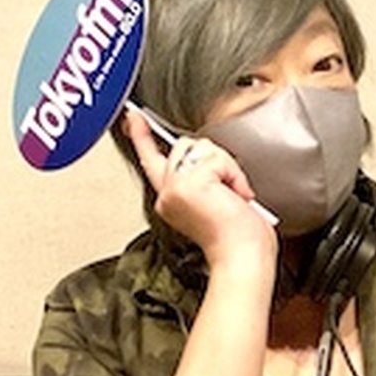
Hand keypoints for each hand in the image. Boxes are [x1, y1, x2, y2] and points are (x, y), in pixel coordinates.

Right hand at [125, 109, 276, 269]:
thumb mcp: (215, 200)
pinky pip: (217, 159)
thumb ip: (202, 177)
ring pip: (202, 147)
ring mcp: (174, 188)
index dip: (141, 135)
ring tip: (234, 196)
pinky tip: (235, 196)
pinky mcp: (187, 184)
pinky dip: (234, 175)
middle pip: (187, 144)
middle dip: (217, 159)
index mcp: (171, 198)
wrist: (242, 258)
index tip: (133, 117)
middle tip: (231, 191)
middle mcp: (167, 193)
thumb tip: (208, 156)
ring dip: (228, 167)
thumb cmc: (238, 239)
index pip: (152, 159)